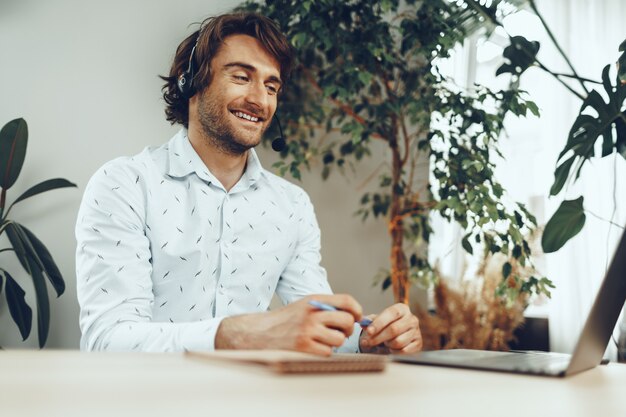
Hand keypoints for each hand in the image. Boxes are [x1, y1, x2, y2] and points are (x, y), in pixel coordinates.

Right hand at [215, 294, 362, 355]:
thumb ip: (327, 307)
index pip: (346, 301)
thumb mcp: (305, 305)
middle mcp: (312, 314)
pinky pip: (328, 352)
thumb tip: (354, 316)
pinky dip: (325, 352)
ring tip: (323, 339)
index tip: (358, 317)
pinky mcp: (304, 347)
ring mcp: (309, 331)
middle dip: (348, 329)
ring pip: (339, 339)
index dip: (357, 310)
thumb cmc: (287, 319)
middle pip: (347, 321)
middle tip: (341, 331)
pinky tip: (314, 347)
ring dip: (335, 342)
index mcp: (314, 300)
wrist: (261, 332)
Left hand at [359, 303, 421, 353]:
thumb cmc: (388, 325)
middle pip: (394, 329)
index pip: (390, 314)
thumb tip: (362, 323)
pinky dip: (394, 351)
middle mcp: (412, 319)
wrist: (401, 333)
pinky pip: (403, 351)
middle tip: (368, 342)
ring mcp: (416, 332)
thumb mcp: (379, 320)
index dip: (379, 323)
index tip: (369, 331)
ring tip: (384, 342)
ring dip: (387, 344)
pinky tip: (391, 348)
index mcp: (402, 309)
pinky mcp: (418, 344)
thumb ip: (370, 321)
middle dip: (378, 337)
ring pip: (398, 342)